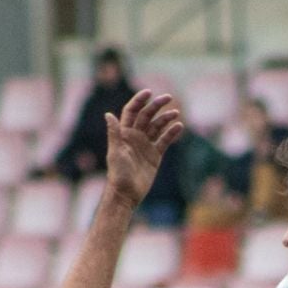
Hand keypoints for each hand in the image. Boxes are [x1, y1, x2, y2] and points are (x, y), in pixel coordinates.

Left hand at [104, 90, 183, 204]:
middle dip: (157, 106)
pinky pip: (164, 141)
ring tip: (176, 113)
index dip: (139, 101)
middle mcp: (135, 136)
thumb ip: (114, 133)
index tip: (149, 93)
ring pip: (157, 127)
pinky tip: (179, 127)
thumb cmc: (118, 173)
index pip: (132, 111)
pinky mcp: (155, 156)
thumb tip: (108, 114)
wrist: (126, 194)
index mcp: (124, 133)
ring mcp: (146, 145)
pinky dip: (171, 133)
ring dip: (166, 118)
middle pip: (147, 116)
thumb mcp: (115, 152)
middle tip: (168, 98)